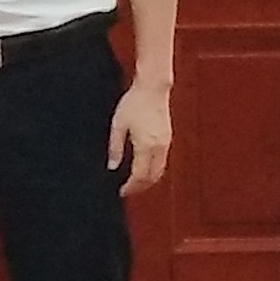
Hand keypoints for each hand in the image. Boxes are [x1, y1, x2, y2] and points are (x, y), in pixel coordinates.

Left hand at [108, 75, 173, 195]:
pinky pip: (162, 161)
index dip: (131, 187)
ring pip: (159, 170)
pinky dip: (154, 170)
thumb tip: (112, 166)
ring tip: (135, 183)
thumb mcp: (118, 125)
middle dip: (140, 187)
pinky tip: (144, 168)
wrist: (152, 88)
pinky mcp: (167, 138)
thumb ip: (115, 147)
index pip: (139, 175)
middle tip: (128, 191)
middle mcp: (158, 147)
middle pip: (152, 177)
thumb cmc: (134, 103)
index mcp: (145, 145)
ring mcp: (165, 143)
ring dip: (148, 180)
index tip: (122, 191)